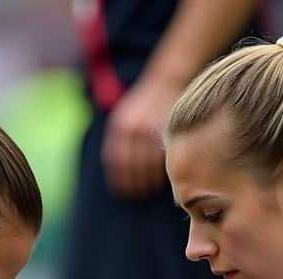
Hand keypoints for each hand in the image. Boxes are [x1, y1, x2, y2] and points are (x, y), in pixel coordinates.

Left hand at [101, 75, 184, 198]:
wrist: (167, 80)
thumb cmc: (147, 103)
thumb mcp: (127, 115)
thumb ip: (121, 139)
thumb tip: (118, 171)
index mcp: (119, 126)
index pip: (115, 161)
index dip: (118, 179)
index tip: (122, 191)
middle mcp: (131, 129)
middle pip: (130, 167)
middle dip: (134, 184)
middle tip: (138, 195)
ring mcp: (149, 131)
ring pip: (145, 167)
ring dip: (147, 182)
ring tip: (149, 190)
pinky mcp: (166, 133)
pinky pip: (160, 160)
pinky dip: (160, 174)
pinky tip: (160, 180)